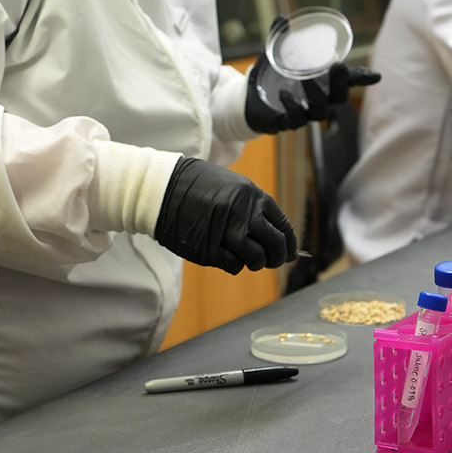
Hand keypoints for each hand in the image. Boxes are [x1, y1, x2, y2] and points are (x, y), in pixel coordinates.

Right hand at [154, 157, 296, 275]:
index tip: (290, 253)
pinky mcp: (208, 249)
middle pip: (275, 245)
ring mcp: (225, 232)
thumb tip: (279, 238)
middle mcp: (243, 214)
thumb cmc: (197, 186)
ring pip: (255, 259)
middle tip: (272, 261)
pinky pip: (233, 265)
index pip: (283, 226)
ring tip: (246, 257)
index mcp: (252, 196)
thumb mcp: (232, 187)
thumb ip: (254, 208)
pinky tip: (225, 255)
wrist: (162, 188)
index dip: (290, 244)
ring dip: (254, 262)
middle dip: (277, 257)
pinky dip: (233, 265)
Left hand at [245, 46, 380, 135]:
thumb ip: (280, 37)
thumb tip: (281, 18)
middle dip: (341, 84)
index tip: (376, 76)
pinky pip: (295, 120)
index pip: (347, 81)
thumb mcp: (274, 55)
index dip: (363, 78)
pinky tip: (284, 95)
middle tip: (338, 66)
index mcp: (320, 83)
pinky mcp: (286, 123)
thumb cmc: (269, 77)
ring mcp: (303, 113)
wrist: (248, 100)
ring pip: (319, 111)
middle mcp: (317, 100)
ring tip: (305, 79)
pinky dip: (292, 107)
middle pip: (339, 98)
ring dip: (315, 94)